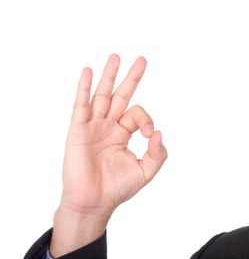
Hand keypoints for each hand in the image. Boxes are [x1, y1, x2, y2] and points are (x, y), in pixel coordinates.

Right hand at [50, 54, 166, 256]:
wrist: (93, 202)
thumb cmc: (117, 189)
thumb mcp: (145, 171)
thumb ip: (157, 153)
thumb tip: (159, 133)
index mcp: (122, 134)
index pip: (137, 115)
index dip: (147, 120)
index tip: (150, 135)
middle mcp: (108, 126)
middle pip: (120, 95)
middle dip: (131, 78)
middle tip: (142, 59)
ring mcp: (93, 127)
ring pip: (101, 95)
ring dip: (109, 75)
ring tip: (116, 56)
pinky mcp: (78, 130)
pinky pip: (81, 105)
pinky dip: (84, 88)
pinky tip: (88, 71)